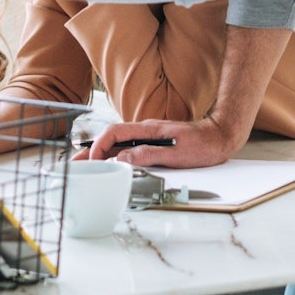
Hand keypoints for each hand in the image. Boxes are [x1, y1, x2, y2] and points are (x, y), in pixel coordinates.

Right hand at [84, 114, 241, 168]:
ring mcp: (149, 135)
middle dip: (91, 149)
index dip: (99, 145)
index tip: (91, 159)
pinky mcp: (153, 141)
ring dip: (100, 152)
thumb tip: (123, 157)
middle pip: (112, 137)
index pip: (115, 132)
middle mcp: (146, 130)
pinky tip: (108, 162)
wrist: (221, 135)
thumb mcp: (177, 154)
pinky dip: (113, 153)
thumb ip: (149, 155)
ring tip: (85, 164)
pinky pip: (127, 146)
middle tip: (74, 163)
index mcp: (149, 129)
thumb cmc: (203, 145)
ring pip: (118, 142)